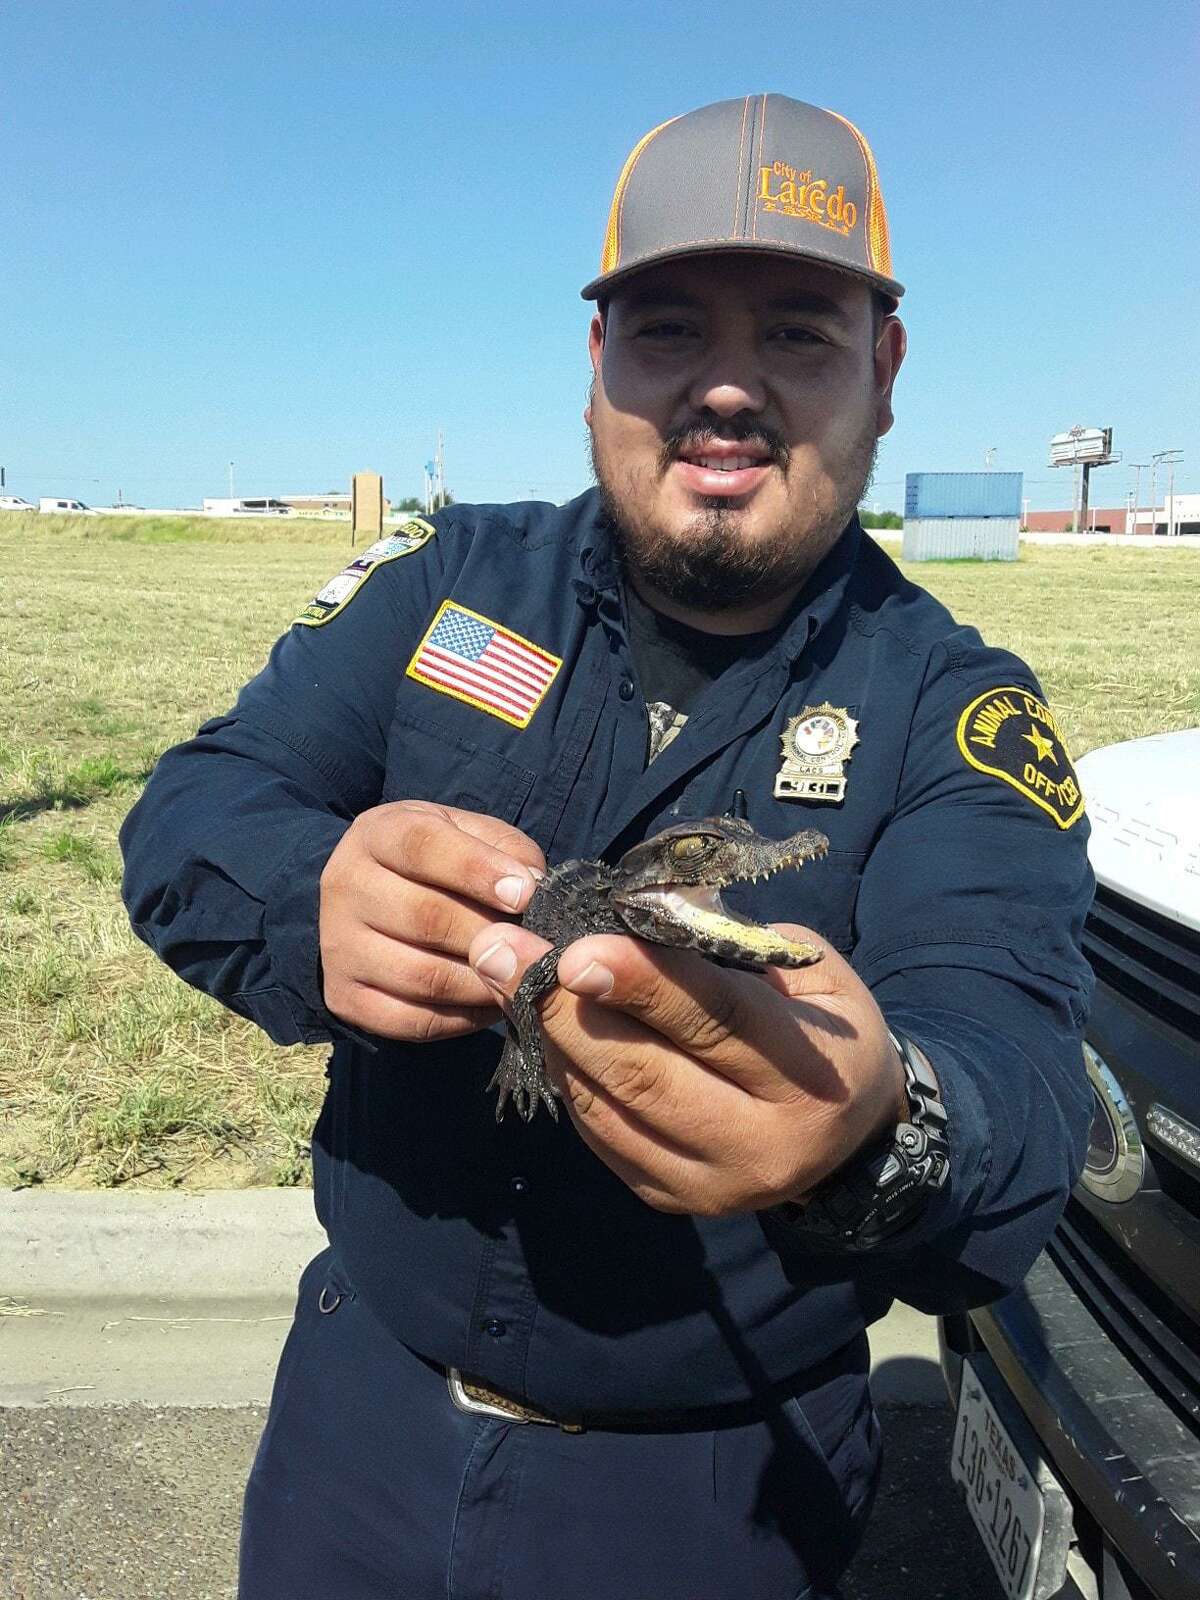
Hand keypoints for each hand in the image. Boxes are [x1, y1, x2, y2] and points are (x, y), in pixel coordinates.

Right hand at [319, 801, 543, 1040]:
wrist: (378, 902)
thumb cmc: (441, 863)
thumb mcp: (471, 836)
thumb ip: (507, 850)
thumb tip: (533, 888)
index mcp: (377, 833)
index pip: (423, 846)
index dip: (477, 870)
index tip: (525, 894)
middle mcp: (345, 885)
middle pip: (425, 917)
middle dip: (490, 934)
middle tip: (533, 945)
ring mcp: (338, 946)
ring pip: (422, 976)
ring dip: (483, 982)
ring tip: (520, 976)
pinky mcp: (343, 998)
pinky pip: (412, 1021)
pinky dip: (462, 1019)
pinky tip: (491, 1003)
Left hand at [468, 922, 906, 1214]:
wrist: (851, 1140)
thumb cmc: (824, 1030)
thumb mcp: (808, 975)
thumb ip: (729, 952)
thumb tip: (630, 918)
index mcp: (808, 1073)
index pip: (715, 1019)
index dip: (641, 983)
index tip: (572, 948)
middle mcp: (761, 1142)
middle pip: (644, 1074)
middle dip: (563, 1008)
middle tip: (500, 949)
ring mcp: (711, 1183)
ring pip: (607, 1108)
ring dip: (547, 1037)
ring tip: (503, 974)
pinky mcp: (669, 1199)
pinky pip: (598, 1133)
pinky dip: (564, 1074)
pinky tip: (540, 1025)